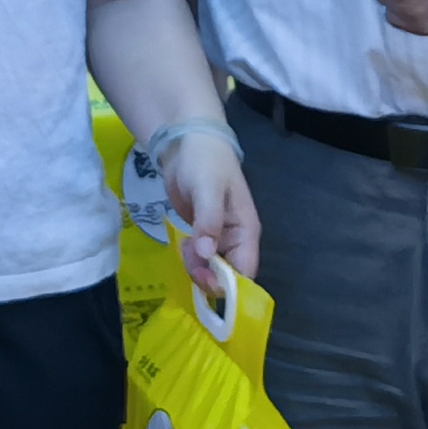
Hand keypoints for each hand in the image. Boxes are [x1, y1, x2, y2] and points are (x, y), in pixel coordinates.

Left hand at [161, 129, 258, 287]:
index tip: (207, 284)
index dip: (230, 285)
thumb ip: (208, 222)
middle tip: (189, 263)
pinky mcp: (202, 236)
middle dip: (209, 277)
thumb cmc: (204, 163)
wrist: (186, 143)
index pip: (246, 271)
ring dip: (197, 268)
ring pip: (211, 269)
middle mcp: (235, 240)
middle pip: (228, 275)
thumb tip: (208, 254)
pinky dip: (190, 259)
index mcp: (246, 231)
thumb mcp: (207, 190)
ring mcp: (218, 239)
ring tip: (183, 249)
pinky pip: (200, 259)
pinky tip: (182, 247)